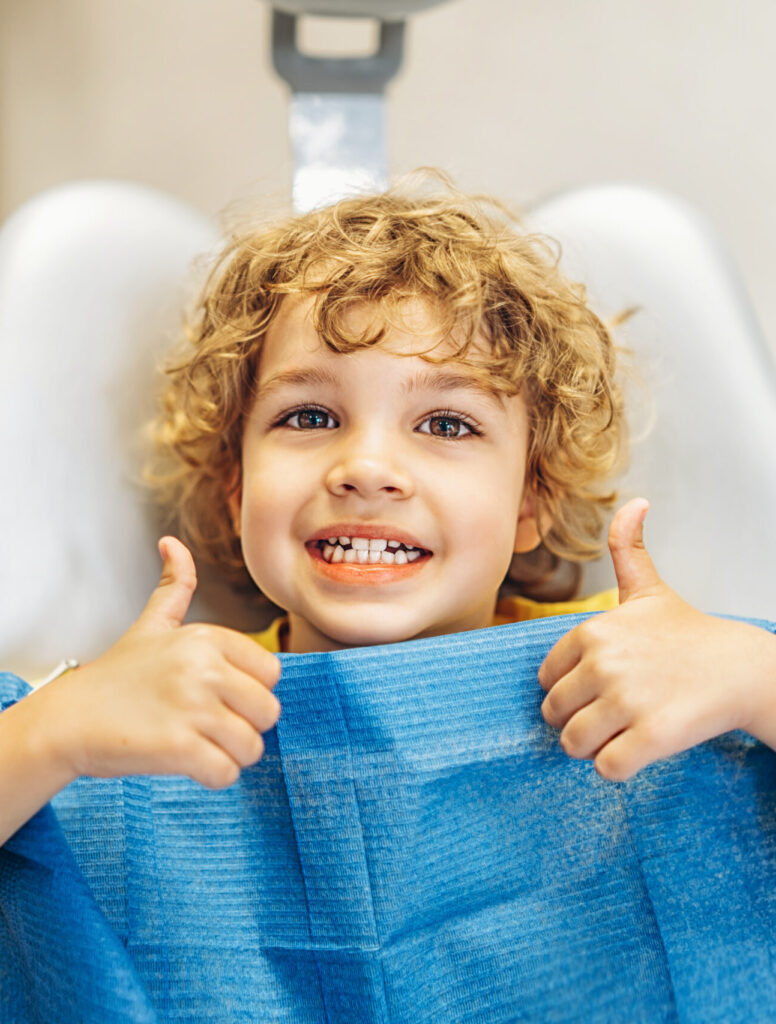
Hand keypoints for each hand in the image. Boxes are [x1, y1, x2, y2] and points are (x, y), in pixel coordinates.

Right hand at [37, 537, 281, 788]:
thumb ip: (174, 587)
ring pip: (252, 746)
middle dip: (246, 727)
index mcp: (206, 637)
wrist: (68, 719)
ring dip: (231, 756)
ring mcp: (192, 707)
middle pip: (269, 712)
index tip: (220, 697)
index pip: (271, 673)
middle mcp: (204, 667)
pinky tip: (190, 765)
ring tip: (201, 746)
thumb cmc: (115, 676)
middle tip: (212, 728)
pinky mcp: (179, 747)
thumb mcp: (150, 625)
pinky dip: (214, 777)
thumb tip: (172, 543)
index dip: (251, 693)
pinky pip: (227, 773)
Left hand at [538, 498, 775, 779]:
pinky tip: (638, 750)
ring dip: (594, 748)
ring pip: (573, 744)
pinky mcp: (651, 736)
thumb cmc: (688, 634)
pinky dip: (617, 769)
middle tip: (612, 716)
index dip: (569, 690)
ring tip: (622, 733)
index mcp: (592, 632)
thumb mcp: (650, 589)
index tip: (600, 688)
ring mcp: (626, 700)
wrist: (741, 669)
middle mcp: (603, 664)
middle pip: (555, 714)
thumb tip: (635, 501)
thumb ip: (627, 549)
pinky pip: (606, 768)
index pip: (546, 679)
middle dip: (578, 721)